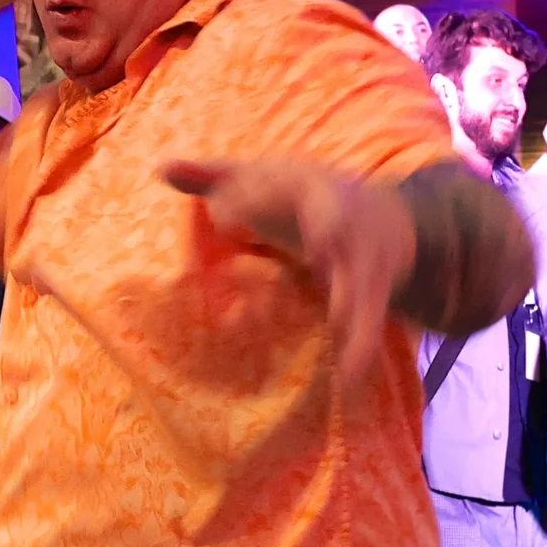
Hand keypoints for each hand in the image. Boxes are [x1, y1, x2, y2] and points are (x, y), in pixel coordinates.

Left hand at [159, 157, 415, 385]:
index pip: (280, 185)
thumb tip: (160, 166)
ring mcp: (361, 254)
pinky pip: (369, 319)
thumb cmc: (302, 199)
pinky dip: (360, 349)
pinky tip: (349, 381)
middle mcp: (340, 216)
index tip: (222, 218)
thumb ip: (213, 176)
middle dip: (330, 230)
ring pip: (359, 277)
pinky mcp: (374, 290)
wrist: (385, 217)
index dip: (252, 200)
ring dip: (351, 302)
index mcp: (306, 185)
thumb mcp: (262, 180)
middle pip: (336, 221)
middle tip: (319, 251)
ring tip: (341, 327)